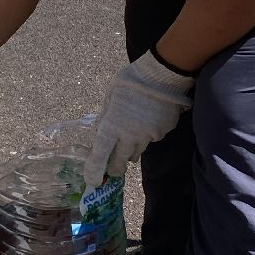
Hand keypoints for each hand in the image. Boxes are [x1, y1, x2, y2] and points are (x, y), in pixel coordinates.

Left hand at [83, 52, 196, 187]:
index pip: (100, 155)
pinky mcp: (162, 133)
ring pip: (136, 152)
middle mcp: (129, 136)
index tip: (92, 180)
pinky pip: (151, 140)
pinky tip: (148, 120)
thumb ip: (106, 118)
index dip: (94, 170)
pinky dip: (146, 136)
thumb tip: (101, 132)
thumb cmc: (130, 82)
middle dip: (115, 166)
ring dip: (130, 149)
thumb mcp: (110, 97)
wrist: (162, 75)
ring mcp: (147, 136)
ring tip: (130, 135)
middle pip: (120, 161)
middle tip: (113, 167)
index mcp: (112, 126)